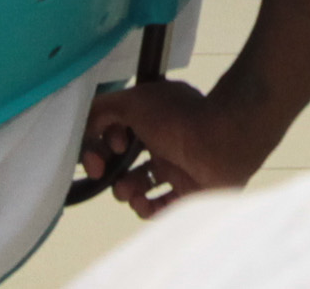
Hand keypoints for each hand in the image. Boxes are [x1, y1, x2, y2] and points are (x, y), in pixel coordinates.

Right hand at [80, 79, 279, 217]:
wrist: (223, 142)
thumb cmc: (177, 118)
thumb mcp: (132, 101)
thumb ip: (102, 110)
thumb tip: (86, 128)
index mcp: (151, 118)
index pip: (117, 134)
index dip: (103, 145)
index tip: (107, 151)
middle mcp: (164, 142)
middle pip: (126, 162)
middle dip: (110, 172)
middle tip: (106, 176)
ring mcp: (178, 168)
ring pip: (143, 186)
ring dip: (127, 193)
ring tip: (130, 194)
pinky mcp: (191, 193)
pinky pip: (163, 207)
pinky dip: (149, 209)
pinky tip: (145, 205)